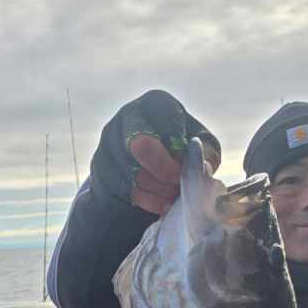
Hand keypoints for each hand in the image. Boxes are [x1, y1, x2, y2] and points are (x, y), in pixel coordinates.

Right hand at [90, 90, 220, 213]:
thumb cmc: (181, 151)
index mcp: (158, 103)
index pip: (167, 120)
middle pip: (140, 143)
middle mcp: (129, 115)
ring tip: (174, 195)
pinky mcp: (101, 163)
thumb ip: (206, 153)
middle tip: (176, 184)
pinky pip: (123, 187)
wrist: (149, 164)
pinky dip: (147, 200)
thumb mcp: (202, 147)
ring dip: (158, 189)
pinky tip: (162, 204)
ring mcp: (110, 139)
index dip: (178, 149)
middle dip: (161, 169)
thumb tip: (200, 166)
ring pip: (132, 171)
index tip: (185, 167)